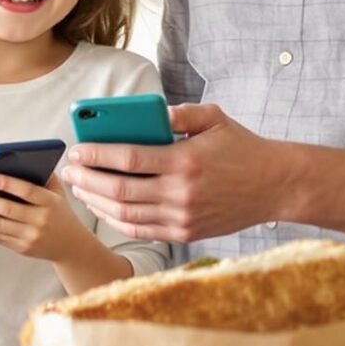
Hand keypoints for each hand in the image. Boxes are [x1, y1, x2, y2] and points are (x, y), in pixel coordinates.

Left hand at [0, 174, 99, 263]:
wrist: (70, 246)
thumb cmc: (60, 214)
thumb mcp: (58, 192)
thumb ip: (43, 175)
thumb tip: (18, 159)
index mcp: (50, 203)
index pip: (26, 191)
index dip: (6, 184)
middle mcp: (40, 221)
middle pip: (7, 209)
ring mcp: (30, 237)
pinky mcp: (21, 248)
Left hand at [59, 103, 289, 244]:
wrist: (275, 186)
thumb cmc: (242, 148)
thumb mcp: (214, 119)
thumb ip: (179, 112)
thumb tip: (146, 113)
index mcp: (186, 161)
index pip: (129, 159)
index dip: (97, 155)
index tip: (76, 150)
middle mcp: (182, 193)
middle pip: (120, 190)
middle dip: (88, 180)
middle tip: (69, 171)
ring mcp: (183, 217)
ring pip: (126, 214)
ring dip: (96, 201)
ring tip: (80, 188)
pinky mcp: (185, 233)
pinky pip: (141, 230)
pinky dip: (116, 220)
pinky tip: (102, 207)